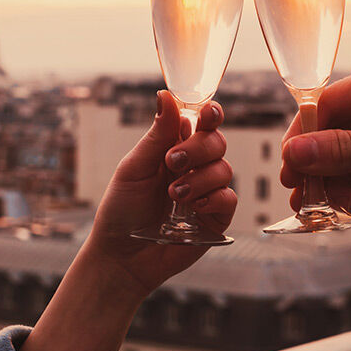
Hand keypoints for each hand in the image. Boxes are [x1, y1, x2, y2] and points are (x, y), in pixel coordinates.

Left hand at [87, 90, 235, 297]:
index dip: (209, 114)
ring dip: (199, 178)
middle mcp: (194, 167)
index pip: (200, 123)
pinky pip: (229, 197)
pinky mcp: (215, 218)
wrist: (121, 255)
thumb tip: (165, 95)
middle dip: (197, 148)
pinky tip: (191, 207)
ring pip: (224, 168)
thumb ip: (157, 135)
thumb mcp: (134, 168)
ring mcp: (207, 192)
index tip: (207, 113)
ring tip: (173, 194)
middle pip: (216, 141)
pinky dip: (212, 198)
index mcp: (173, 148)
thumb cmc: (121, 210)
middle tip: (172, 162)